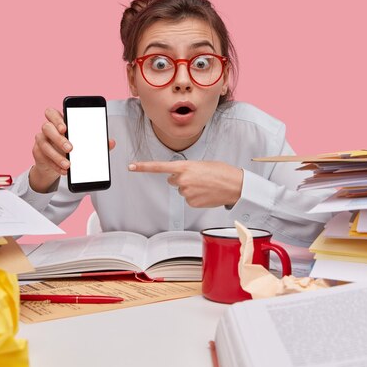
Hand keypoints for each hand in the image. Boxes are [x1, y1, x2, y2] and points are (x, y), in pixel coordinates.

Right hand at [29, 107, 115, 192]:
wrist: (56, 162)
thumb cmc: (71, 147)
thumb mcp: (84, 143)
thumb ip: (97, 141)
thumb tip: (111, 142)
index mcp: (58, 121)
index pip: (51, 112)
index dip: (56, 118)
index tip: (65, 128)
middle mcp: (47, 128)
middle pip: (47, 127)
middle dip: (58, 138)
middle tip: (70, 149)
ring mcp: (41, 140)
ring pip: (44, 144)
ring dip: (57, 156)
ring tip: (68, 164)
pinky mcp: (38, 153)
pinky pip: (45, 159)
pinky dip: (55, 166)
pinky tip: (64, 171)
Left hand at [128, 160, 242, 207]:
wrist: (235, 185)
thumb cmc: (222, 172)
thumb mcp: (202, 164)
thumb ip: (188, 169)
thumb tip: (180, 176)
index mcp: (185, 166)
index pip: (159, 167)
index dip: (144, 167)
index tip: (132, 166)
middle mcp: (183, 179)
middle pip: (173, 180)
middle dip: (182, 179)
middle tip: (199, 177)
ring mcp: (186, 192)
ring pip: (182, 190)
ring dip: (191, 188)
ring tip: (206, 185)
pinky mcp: (192, 203)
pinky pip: (189, 199)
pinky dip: (196, 197)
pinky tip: (206, 193)